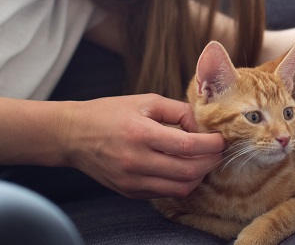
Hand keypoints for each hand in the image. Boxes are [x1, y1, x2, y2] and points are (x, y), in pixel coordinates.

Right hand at [62, 94, 225, 198]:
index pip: (186, 145)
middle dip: (210, 162)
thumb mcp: (144, 101)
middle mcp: (136, 160)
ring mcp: (132, 180)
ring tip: (202, 161)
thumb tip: (203, 123)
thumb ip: (177, 110)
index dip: (210, 144)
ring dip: (198, 176)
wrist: (73, 135)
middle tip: (217, 151)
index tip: (220, 139)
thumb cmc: (109, 113)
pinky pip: (164, 194)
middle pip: (187, 171)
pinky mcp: (129, 192)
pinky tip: (183, 169)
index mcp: (140, 133)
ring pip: (180, 188)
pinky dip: (180, 184)